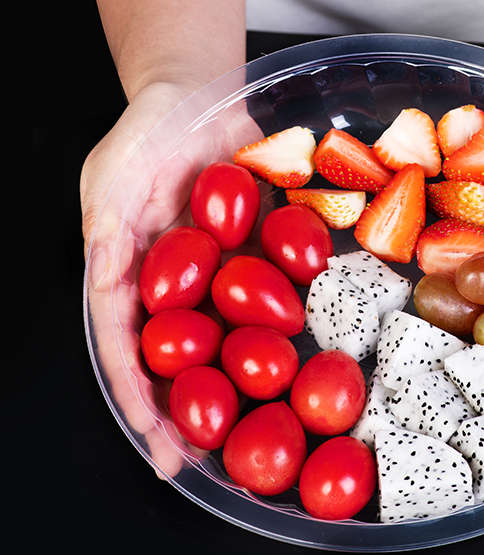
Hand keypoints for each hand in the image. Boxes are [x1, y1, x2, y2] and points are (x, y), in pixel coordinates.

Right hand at [82, 80, 262, 478]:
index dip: (139, 397)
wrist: (200, 95)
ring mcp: (219, 271)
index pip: (128, 347)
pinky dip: (285, 321)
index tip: (156, 443)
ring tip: (261, 424)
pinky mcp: (257, 250)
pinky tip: (305, 350)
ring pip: (229, 335)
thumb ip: (107, 232)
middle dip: (191, 409)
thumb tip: (107, 288)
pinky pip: (274, 290)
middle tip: (209, 460)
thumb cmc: (146, 132)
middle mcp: (176, 283)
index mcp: (131, 274)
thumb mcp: (110, 177)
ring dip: (241, 381)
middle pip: (181, 356)